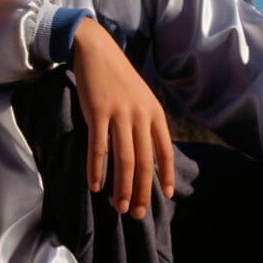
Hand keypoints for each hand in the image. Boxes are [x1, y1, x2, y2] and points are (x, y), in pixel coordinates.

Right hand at [71, 18, 173, 218]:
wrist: (96, 49)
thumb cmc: (117, 75)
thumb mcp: (140, 96)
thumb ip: (145, 121)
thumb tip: (147, 152)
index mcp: (154, 112)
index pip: (165, 151)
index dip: (166, 176)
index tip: (166, 196)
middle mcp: (140, 115)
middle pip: (144, 162)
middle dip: (141, 191)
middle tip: (136, 213)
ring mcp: (119, 113)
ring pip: (124, 160)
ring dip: (121, 187)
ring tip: (117, 206)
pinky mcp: (97, 113)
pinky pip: (98, 147)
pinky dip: (97, 169)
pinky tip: (95, 185)